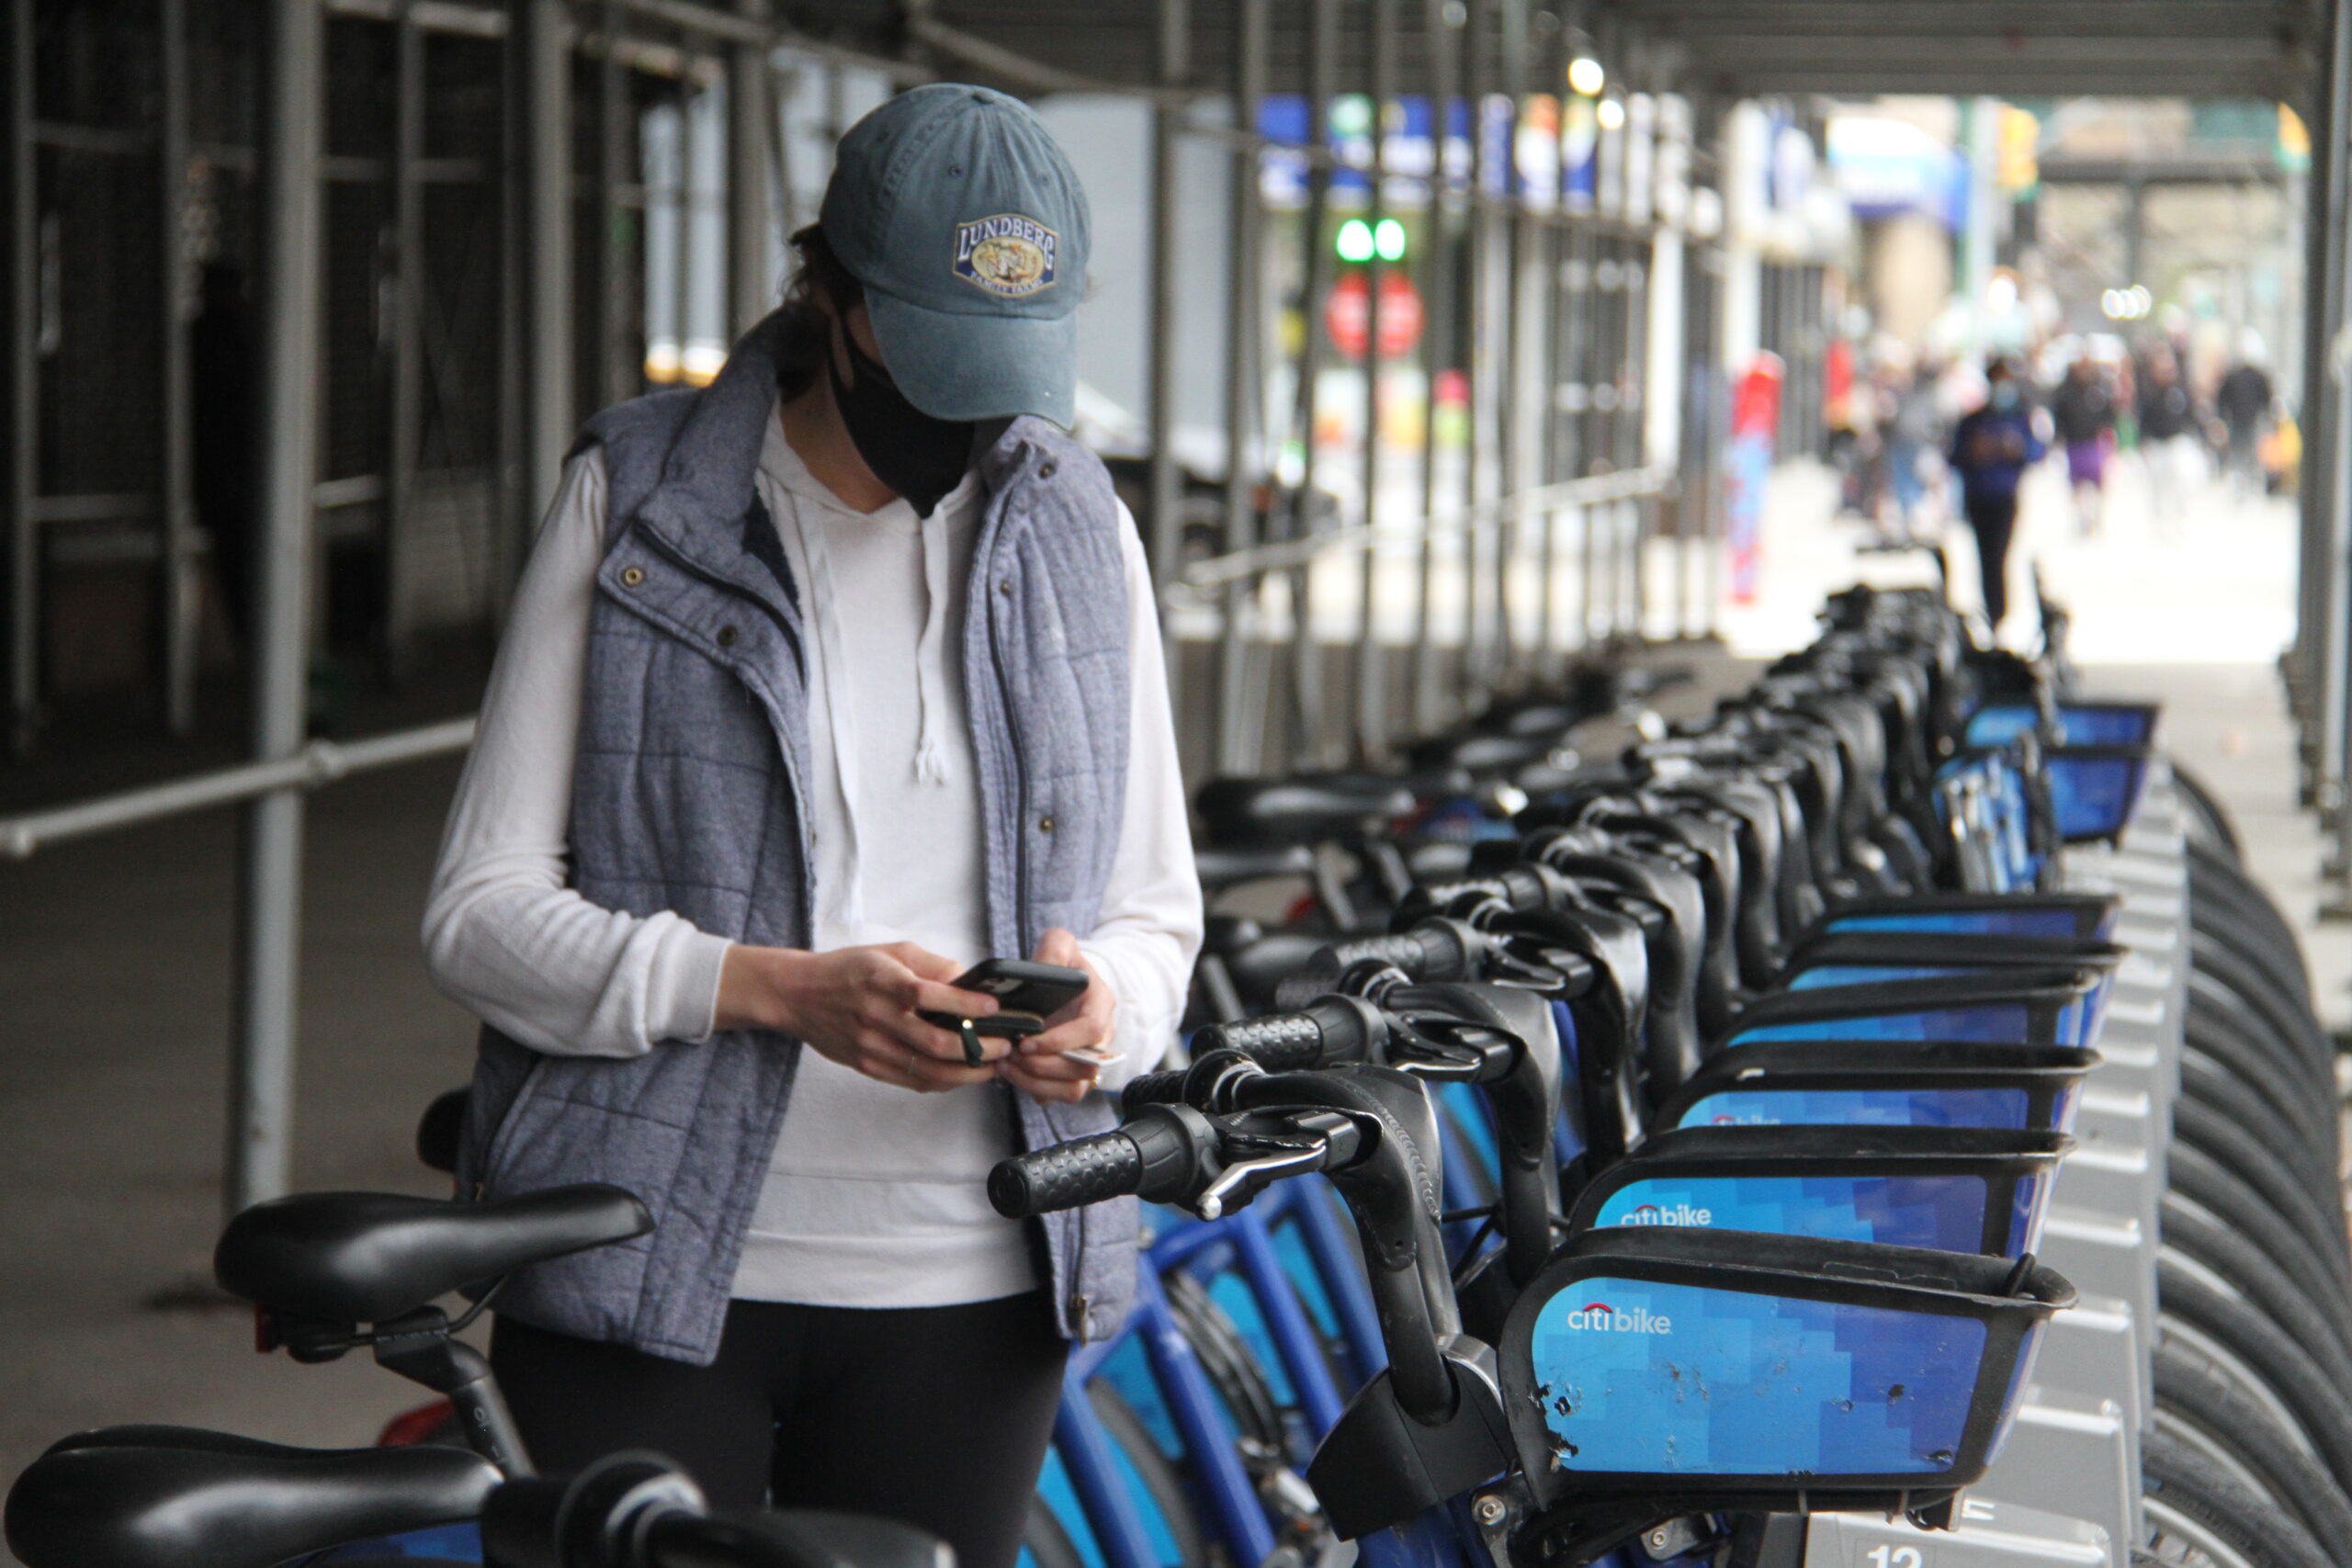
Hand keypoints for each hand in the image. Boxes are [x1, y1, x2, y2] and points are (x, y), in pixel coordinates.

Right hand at [717, 942, 1007, 1092]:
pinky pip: (913, 1081)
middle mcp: (877, 1016)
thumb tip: (972, 982)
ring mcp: (871, 1046)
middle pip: (934, 1043)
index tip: (995, 1008)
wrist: (798, 995)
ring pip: (927, 1070)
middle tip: (1005, 1045)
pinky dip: (944, 1081)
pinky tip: (963, 1073)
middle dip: (978, 1048)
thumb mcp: (891, 952)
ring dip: (967, 1072)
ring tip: (993, 1065)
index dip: (966, 1005)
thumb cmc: (851, 969)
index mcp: (884, 981)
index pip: (930, 996)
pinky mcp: (868, 1066)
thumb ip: (933, 965)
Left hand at [1000, 928, 1117, 1105]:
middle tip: (1011, 1054)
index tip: (1027, 1041)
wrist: (1065, 986)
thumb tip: (1045, 968)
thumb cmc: (1063, 966)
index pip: (1091, 1031)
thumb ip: (1054, 949)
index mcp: (1101, 1005)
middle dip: (1043, 1066)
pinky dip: (1033, 1089)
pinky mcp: (1071, 1075)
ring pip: (1074, 1089)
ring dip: (1037, 1082)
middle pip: (1083, 1068)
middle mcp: (1101, 1038)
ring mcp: (1087, 1059)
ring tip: (1007, 1066)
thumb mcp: (1060, 944)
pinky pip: (1059, 1095)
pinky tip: (1010, 1072)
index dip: (1060, 1041)